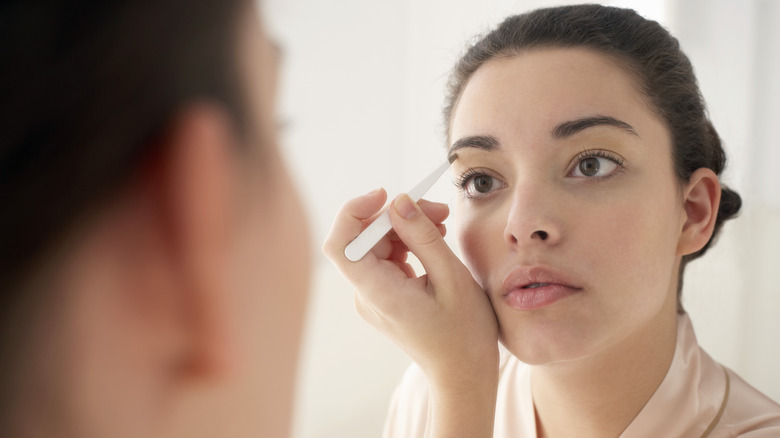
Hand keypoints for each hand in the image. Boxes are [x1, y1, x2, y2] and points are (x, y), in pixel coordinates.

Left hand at [322, 187, 498, 395]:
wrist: (464, 375)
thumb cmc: (464, 335)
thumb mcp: (452, 279)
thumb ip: (423, 237)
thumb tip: (399, 201)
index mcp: (378, 294)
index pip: (340, 244)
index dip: (354, 212)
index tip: (386, 196)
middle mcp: (367, 296)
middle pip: (363, 240)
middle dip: (396, 216)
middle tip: (438, 209)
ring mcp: (373, 297)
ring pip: (377, 247)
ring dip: (405, 228)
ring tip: (442, 223)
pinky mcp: (384, 297)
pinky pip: (387, 260)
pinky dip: (408, 245)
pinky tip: (434, 241)